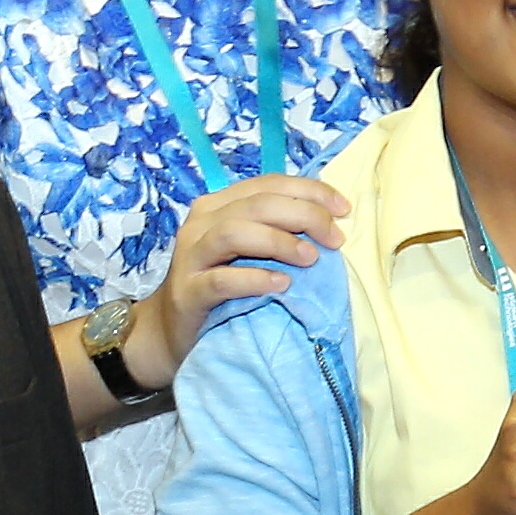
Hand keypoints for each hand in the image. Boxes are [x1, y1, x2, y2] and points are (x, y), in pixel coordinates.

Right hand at [136, 173, 351, 380]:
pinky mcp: (187, 292)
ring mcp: (190, 257)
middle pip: (256, 204)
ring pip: (234, 232)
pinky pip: (221, 280)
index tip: (343, 209)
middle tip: (333, 238)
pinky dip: (255, 279)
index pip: (268, 184)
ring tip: (310, 257)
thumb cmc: (219, 287)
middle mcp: (201, 223)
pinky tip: (281, 285)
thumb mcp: (246, 252)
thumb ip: (274, 231)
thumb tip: (327, 223)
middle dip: (302, 215)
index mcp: (218, 205)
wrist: (171, 330)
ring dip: (278, 241)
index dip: (309, 190)